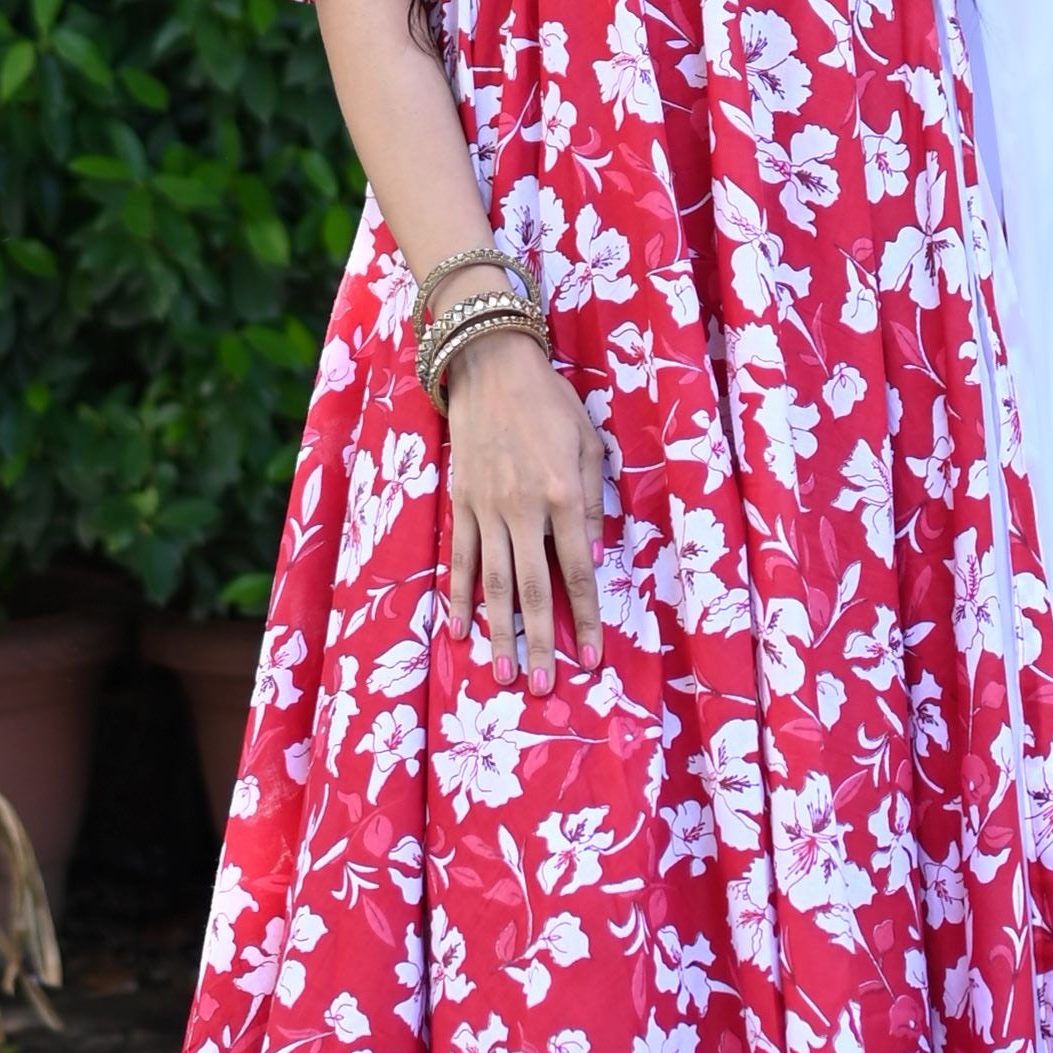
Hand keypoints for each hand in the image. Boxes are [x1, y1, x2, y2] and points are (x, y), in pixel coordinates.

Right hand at [442, 336, 602, 690]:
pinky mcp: (460, 502)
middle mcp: (524, 509)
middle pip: (534, 589)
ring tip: (504, 672)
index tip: (590, 658)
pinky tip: (460, 629)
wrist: (491, 365)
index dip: (585, 619)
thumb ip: (594, 501)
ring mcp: (487, 508)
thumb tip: (593, 556)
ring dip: (499, 631)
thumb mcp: (589, 442)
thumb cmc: (550, 401)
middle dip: (539, 642)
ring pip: (492, 582)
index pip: (577, 571)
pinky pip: (459, 557)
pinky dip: (458, 596)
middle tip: (542, 687)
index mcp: (563, 495)